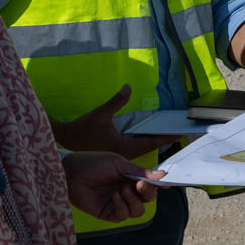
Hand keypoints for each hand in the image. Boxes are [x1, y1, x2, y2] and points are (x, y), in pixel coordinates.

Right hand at [53, 85, 173, 159]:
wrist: (65, 141)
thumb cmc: (82, 129)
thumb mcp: (100, 114)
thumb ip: (116, 101)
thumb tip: (128, 87)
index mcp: (123, 147)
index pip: (150, 142)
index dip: (165, 138)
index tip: (179, 134)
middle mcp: (124, 155)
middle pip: (149, 148)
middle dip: (163, 141)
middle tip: (178, 133)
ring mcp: (119, 157)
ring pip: (142, 150)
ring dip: (154, 143)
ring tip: (168, 135)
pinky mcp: (115, 155)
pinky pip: (134, 151)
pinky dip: (144, 144)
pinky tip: (149, 138)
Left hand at [62, 152, 162, 222]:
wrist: (71, 172)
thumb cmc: (94, 163)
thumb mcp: (119, 164)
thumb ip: (140, 171)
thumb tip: (162, 175)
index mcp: (132, 178)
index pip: (151, 185)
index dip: (158, 185)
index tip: (164, 182)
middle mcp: (127, 191)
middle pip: (148, 199)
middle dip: (148, 193)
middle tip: (140, 184)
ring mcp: (118, 203)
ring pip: (138, 211)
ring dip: (134, 201)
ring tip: (122, 189)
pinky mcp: (107, 213)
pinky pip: (123, 215)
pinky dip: (122, 206)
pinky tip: (114, 196)